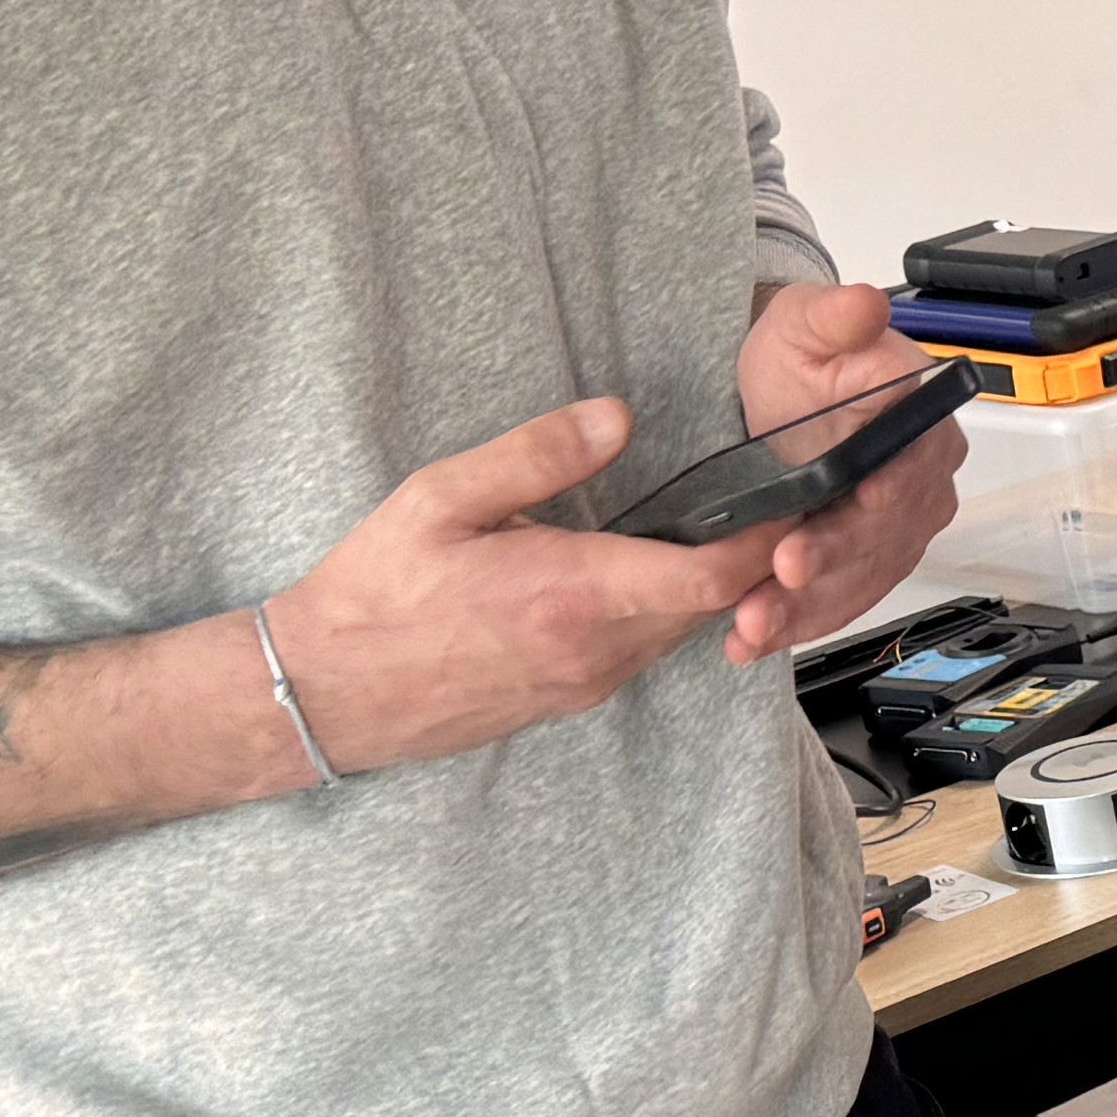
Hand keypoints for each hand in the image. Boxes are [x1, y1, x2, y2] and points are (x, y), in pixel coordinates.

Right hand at [260, 398, 788, 770]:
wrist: (326, 693)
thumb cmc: (374, 592)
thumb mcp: (441, 499)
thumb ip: (535, 456)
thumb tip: (615, 417)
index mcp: (572, 595)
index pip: (711, 575)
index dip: (766, 538)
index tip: (790, 494)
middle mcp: (594, 651)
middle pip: (713, 606)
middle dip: (751, 558)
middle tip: (769, 498)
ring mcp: (584, 684)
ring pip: (680, 632)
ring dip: (708, 586)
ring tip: (717, 525)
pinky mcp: (569, 699)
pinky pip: (642, 652)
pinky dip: (665, 612)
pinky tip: (646, 570)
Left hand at [722, 279, 967, 664]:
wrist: (775, 400)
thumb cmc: (802, 360)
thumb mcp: (807, 325)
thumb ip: (834, 319)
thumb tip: (863, 305)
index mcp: (923, 426)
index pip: (914, 464)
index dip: (890, 488)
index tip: (861, 500)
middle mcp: (920, 486)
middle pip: (884, 534)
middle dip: (831, 561)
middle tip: (781, 575)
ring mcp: (892, 533)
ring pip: (857, 581)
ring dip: (805, 608)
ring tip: (751, 625)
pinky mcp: (859, 568)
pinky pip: (834, 603)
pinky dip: (795, 624)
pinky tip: (752, 640)